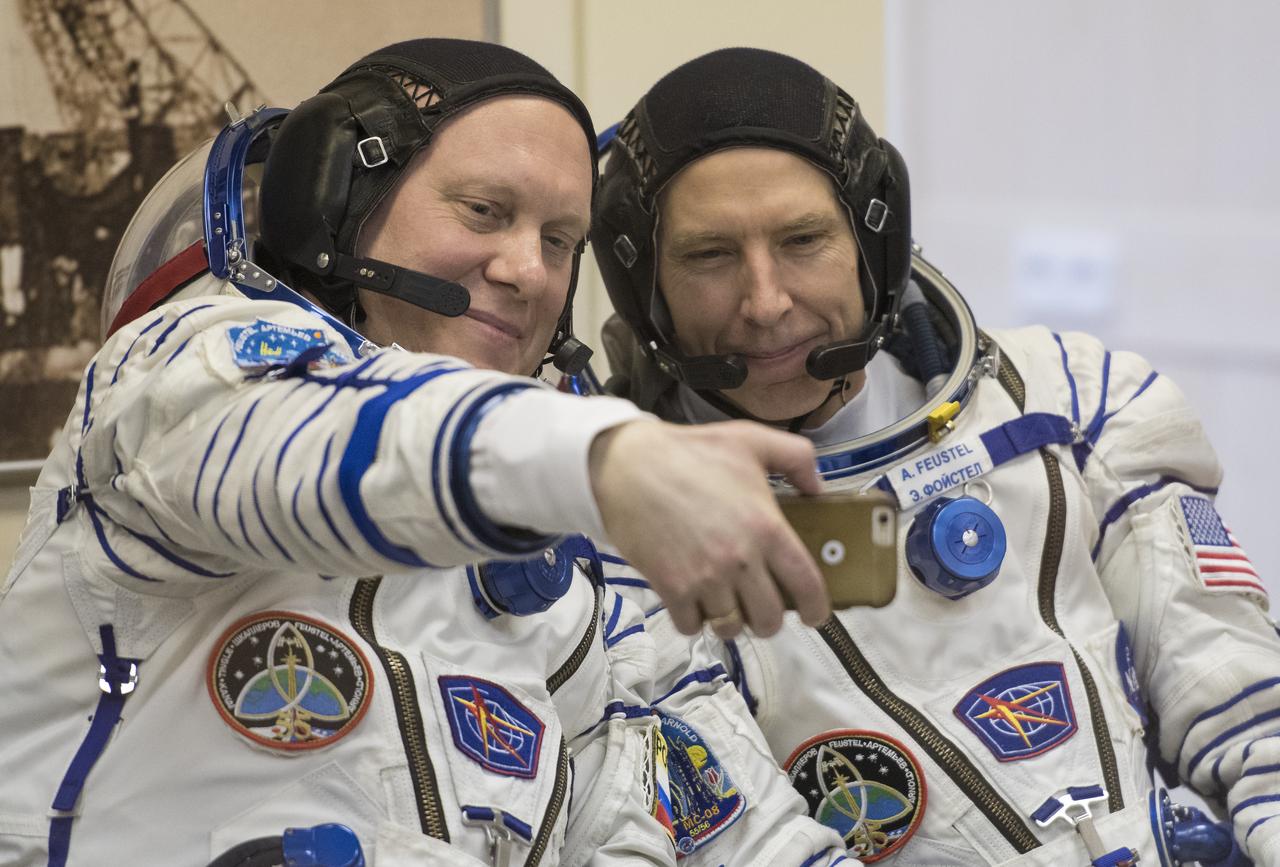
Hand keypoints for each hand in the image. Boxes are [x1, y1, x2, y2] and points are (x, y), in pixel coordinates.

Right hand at [588, 419, 829, 638]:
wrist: (629, 465)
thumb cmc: (689, 451)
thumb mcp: (751, 440)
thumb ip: (796, 458)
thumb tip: (817, 489)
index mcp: (767, 527)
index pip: (806, 585)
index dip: (816, 608)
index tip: (813, 615)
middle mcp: (740, 560)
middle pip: (768, 618)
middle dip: (769, 619)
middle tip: (761, 606)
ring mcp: (704, 578)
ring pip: (730, 628)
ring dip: (732, 621)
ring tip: (727, 604)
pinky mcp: (671, 587)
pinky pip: (691, 626)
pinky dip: (695, 620)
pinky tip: (694, 601)